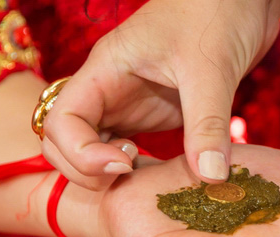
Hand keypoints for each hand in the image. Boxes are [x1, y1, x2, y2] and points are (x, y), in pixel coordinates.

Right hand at [41, 0, 279, 189]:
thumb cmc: (218, 11)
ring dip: (103, 172)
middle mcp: (106, 89)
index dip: (80, 154)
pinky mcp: (148, 113)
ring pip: (87, 148)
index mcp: (105, 70)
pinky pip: (121, 149)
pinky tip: (157, 174)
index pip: (61, 121)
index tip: (124, 164)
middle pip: (62, 141)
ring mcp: (124, 103)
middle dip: (83, 169)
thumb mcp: (212, 69)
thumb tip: (209, 176)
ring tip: (143, 173)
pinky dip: (130, 171)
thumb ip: (208, 125)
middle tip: (129, 174)